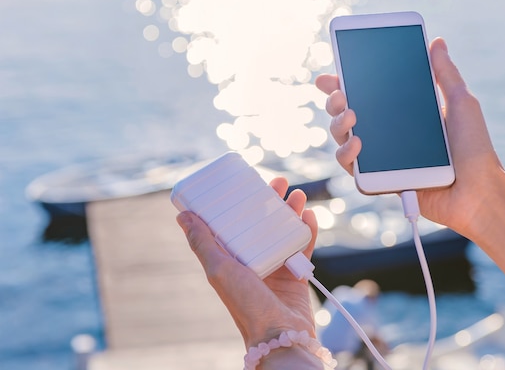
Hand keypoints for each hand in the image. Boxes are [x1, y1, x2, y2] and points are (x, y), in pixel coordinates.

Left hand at [176, 177, 317, 348]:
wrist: (280, 335)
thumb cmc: (246, 306)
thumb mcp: (219, 270)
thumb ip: (202, 244)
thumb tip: (183, 217)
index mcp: (230, 260)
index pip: (233, 224)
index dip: (239, 202)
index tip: (245, 182)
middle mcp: (252, 261)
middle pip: (262, 222)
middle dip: (270, 200)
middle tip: (279, 182)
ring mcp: (275, 267)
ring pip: (284, 230)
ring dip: (291, 211)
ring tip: (298, 194)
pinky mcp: (295, 274)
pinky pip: (302, 247)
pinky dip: (307, 231)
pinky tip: (309, 217)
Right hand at [315, 38, 503, 235]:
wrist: (479, 190)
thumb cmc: (475, 149)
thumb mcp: (461, 103)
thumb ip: (445, 73)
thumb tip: (437, 41)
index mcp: (402, 114)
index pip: (367, 94)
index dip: (344, 83)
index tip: (332, 73)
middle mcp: (387, 134)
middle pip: (347, 114)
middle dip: (335, 100)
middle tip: (341, 93)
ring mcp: (382, 158)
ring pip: (343, 139)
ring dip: (338, 124)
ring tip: (350, 116)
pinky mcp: (380, 181)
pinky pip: (352, 168)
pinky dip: (347, 154)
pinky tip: (358, 143)